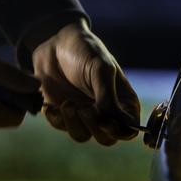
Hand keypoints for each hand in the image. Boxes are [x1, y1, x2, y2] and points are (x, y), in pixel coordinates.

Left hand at [31, 19, 140, 144]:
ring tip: (67, 104)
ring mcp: (84, 113)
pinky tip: (52, 106)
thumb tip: (112, 120)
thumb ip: (107, 96)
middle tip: (85, 109)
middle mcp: (106, 111)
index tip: (105, 122)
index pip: (128, 129)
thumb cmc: (85, 50)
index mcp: (122, 101)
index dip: (119, 131)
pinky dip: (57, 120)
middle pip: (106, 138)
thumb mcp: (101, 69)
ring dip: (74, 123)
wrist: (54, 42)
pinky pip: (62, 128)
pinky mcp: (63, 113)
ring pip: (83, 136)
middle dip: (95, 127)